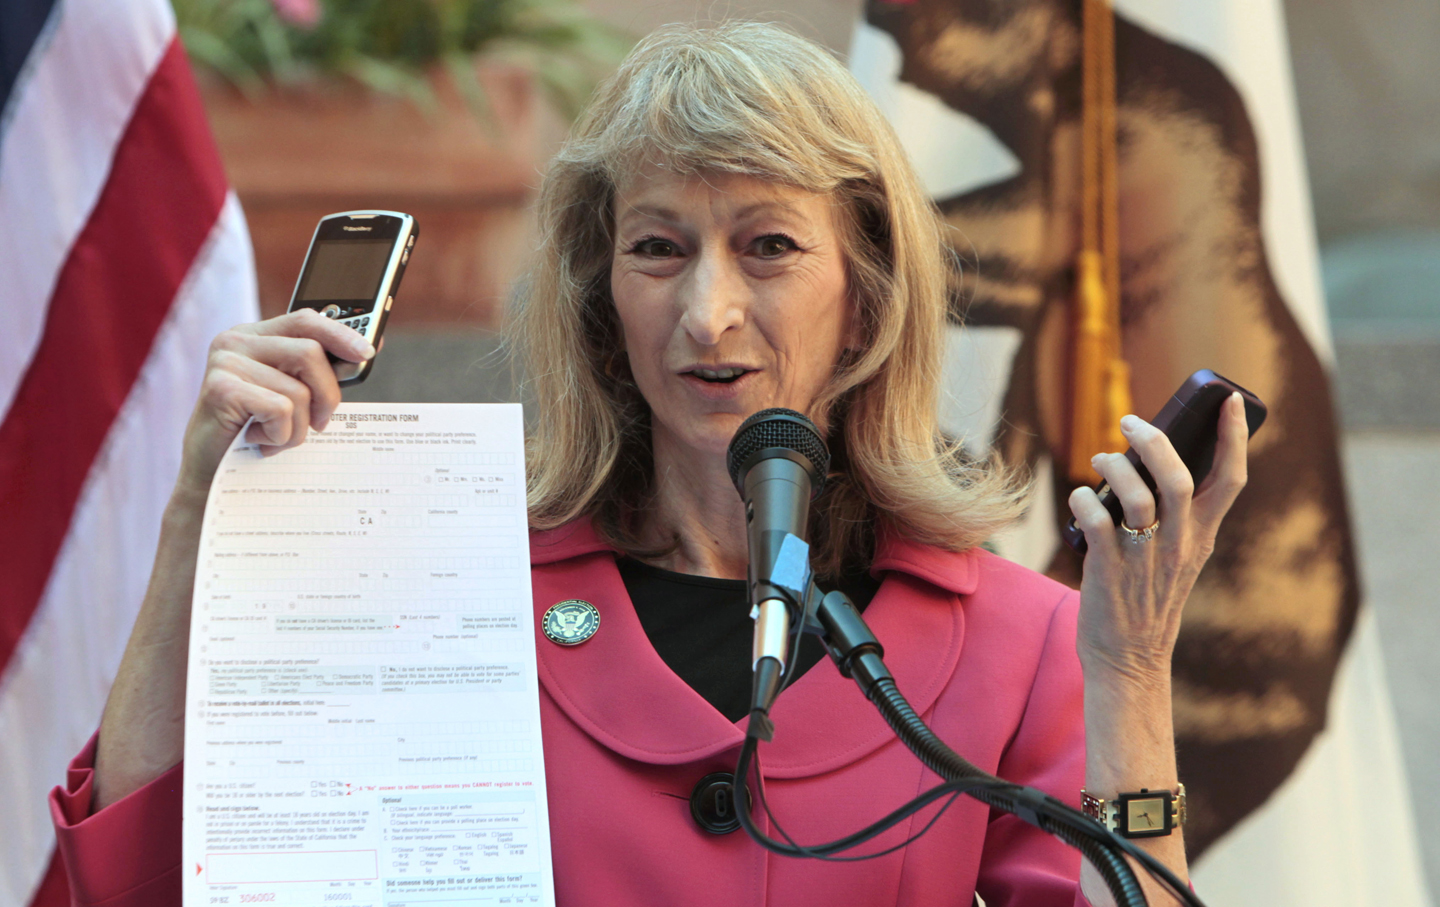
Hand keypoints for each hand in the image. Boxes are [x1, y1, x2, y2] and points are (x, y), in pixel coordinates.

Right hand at [175, 309, 373, 497]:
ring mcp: (225, 362)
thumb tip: (365, 350)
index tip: (368, 352)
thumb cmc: (253, 430)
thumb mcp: (289, 394)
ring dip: (298, 427)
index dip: (340, 334)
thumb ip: (317, 371)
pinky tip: (258, 439)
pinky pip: (280, 410)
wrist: (209, 470)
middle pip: (310, 353)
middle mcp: (236, 340)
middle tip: (320, 423)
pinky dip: (279, 435)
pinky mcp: (220, 389)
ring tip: (276, 437)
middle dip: (327, 396)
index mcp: (255, 335)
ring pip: (298, 390)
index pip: (306, 320)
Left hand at [1067, 392, 1248, 680]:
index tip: (1232, 401)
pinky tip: (1080, 496)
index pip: (1231, 481)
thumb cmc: (1148, 599)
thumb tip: (1151, 464)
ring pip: (1135, 495)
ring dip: (1112, 467)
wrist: (1129, 659)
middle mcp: (1178, 543)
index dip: (1235, 437)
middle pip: (1177, 478)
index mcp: (1202, 536)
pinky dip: (1083, 500)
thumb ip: (1177, 518)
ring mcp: (1143, 556)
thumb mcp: (1179, 558)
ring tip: (1099, 459)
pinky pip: (1095, 521)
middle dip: (1154, 440)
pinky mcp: (1108, 568)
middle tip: (1130, 420)